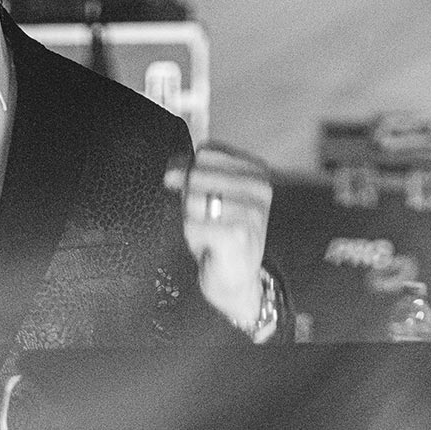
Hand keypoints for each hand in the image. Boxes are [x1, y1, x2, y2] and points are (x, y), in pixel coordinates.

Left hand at [179, 154, 271, 327]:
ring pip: (192, 198)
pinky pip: (191, 223)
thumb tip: (171, 171)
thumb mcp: (206, 193)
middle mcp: (259, 186)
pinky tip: (211, 246)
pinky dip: (193, 237)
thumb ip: (189, 171)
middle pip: (196, 173)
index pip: (206, 151)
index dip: (193, 173)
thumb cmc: (220, 233)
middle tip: (210, 220)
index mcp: (256, 169)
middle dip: (191, 198)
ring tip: (211, 232)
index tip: (208, 196)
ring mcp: (252, 209)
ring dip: (192, 219)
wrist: (238, 280)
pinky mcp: (239, 233)